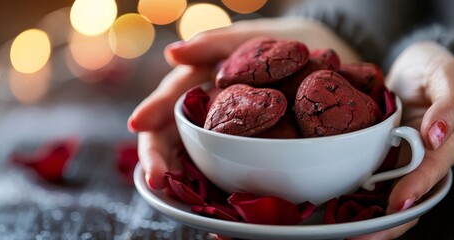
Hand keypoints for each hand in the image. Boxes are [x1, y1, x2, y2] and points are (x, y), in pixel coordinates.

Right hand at [127, 17, 360, 189]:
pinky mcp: (236, 149)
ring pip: (186, 156)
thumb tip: (172, 53)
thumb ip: (212, 44)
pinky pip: (216, 166)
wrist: (315, 58)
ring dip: (176, 176)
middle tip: (156, 179)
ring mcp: (215, 133)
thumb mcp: (246, 38)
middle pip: (167, 137)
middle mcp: (199, 111)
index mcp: (196, 84)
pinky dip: (206, 182)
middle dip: (157, 158)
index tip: (138, 123)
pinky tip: (205, 197)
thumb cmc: (275, 43)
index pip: (166, 101)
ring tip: (170, 192)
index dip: (151, 112)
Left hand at [351, 41, 453, 238]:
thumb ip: (450, 103)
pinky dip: (359, 199)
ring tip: (348, 232)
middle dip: (391, 220)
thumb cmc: (433, 70)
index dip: (416, 187)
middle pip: (414, 196)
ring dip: (372, 217)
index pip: (433, 170)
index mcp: (448, 142)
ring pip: (392, 196)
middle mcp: (426, 158)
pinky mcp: (383, 159)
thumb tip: (436, 136)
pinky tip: (339, 211)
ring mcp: (403, 161)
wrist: (411, 68)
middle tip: (363, 235)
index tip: (397, 203)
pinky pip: (374, 183)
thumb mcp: (446, 76)